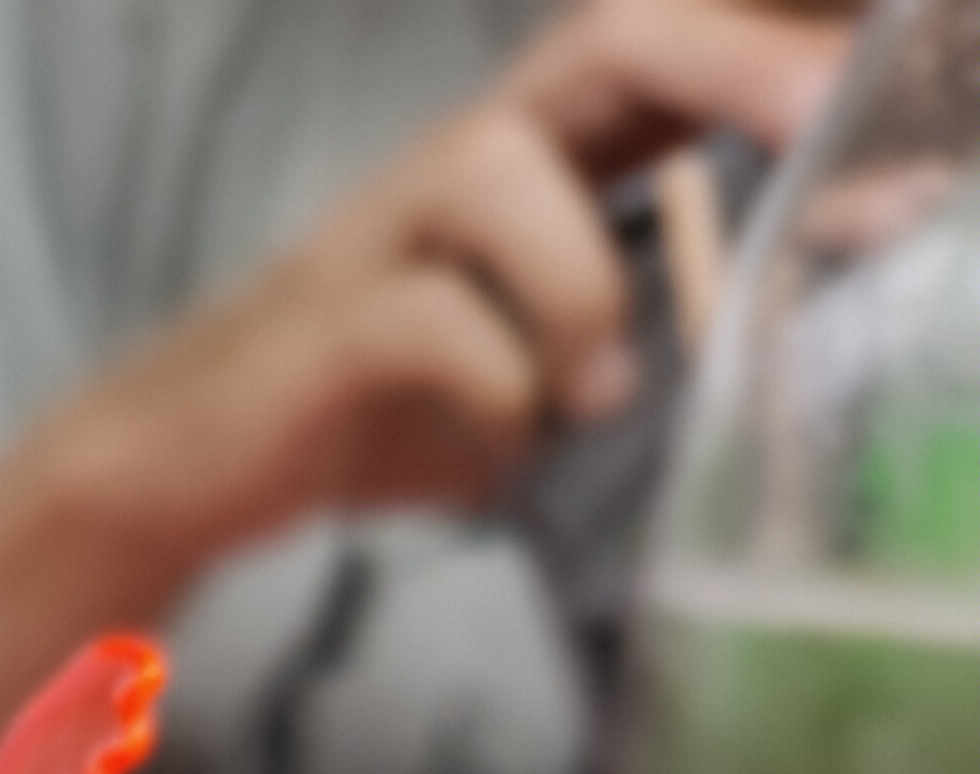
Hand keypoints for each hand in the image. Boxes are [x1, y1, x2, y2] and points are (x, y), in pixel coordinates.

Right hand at [62, 0, 845, 566]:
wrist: (182, 464)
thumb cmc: (361, 408)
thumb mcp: (522, 368)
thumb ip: (626, 345)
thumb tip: (759, 355)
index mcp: (528, 164)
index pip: (663, 55)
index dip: (766, 57)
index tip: (857, 107)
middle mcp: (462, 166)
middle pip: (605, 36)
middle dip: (725, 64)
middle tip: (807, 135)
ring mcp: (381, 234)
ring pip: (496, 161)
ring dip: (577, 273)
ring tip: (601, 391)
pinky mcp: (320, 325)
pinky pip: (416, 312)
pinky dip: (490, 376)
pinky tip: (509, 440)